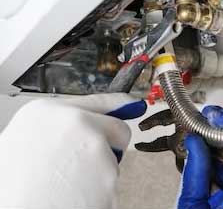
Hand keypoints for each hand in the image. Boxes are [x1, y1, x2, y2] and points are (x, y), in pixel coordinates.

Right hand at [0, 94, 146, 208]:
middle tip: (85, 164)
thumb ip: (58, 127)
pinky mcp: (107, 175)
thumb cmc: (13, 186)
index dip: (120, 104)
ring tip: (68, 184)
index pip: (99, 100)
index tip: (135, 104)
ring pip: (114, 159)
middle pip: (118, 129)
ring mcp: (94, 147)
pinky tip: (75, 196)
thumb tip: (86, 124)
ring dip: (100, 172)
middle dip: (111, 146)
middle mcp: (75, 123)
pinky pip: (111, 183)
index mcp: (47, 111)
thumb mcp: (24, 141)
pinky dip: (99, 192)